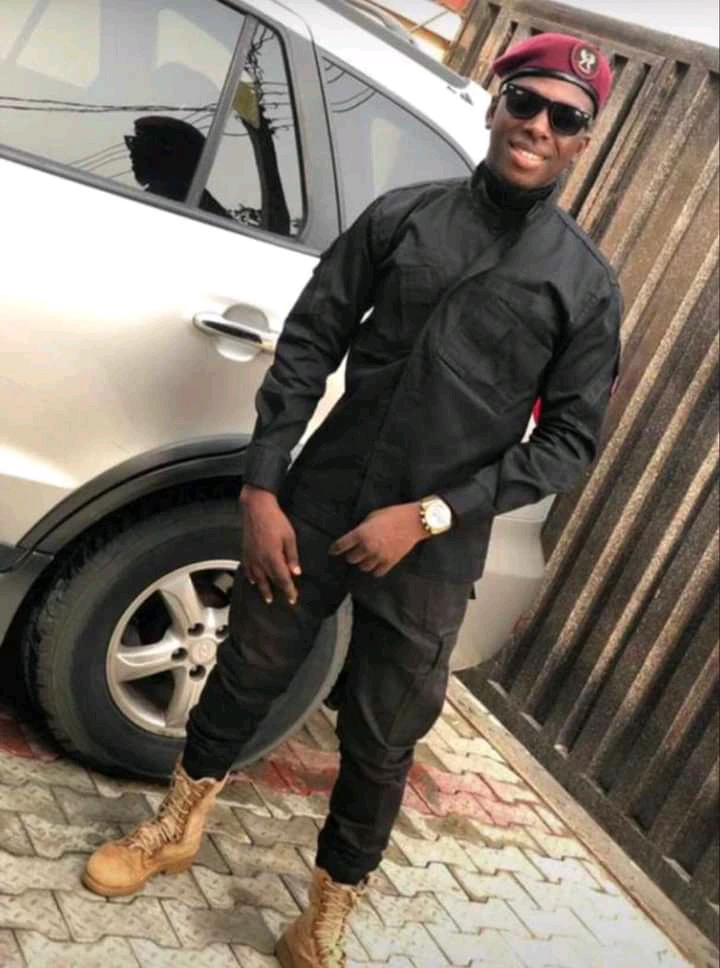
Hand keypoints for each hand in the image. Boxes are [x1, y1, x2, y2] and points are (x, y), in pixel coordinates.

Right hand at [240, 485, 300, 604]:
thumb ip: (292, 556)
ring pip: (257, 577)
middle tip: (280, 601)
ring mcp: (251, 557)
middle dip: (276, 591)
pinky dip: (251, 577)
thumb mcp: (290, 537)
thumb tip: (296, 572)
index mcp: (273, 558)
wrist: (256, 508)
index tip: (293, 599)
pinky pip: (247, 569)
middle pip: (269, 581)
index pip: (282, 579)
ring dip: (262, 588)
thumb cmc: (276, 521)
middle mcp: (261, 561)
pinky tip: (253, 581)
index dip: (288, 590)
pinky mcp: (245, 551)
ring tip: (267, 598)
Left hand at [329, 503, 427, 576]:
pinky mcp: (390, 562)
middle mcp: (368, 547)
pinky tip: (376, 563)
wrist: (414, 522)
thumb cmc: (393, 515)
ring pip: (363, 567)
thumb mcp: (372, 517)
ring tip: (366, 557)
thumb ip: (362, 528)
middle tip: (354, 551)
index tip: (333, 551)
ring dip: (363, 562)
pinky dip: (375, 569)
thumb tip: (355, 537)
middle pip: (351, 559)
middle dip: (351, 555)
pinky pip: (377, 572)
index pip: (341, 545)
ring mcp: (379, 556)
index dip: (335, 549)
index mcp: (361, 533)